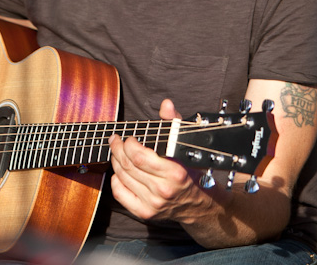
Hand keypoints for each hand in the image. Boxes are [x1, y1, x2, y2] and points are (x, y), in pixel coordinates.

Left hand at [108, 99, 218, 223]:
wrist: (201, 204)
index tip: (128, 137)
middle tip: (115, 140)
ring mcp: (153, 203)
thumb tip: (166, 104)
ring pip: (122, 177)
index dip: (128, 144)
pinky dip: (116, 180)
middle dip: (117, 149)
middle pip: (127, 166)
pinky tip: (120, 171)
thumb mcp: (186, 146)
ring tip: (117, 152)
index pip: (139, 157)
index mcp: (174, 172)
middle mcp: (163, 190)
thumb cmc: (193, 171)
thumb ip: (174, 124)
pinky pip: (120, 194)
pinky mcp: (145, 212)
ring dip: (115, 161)